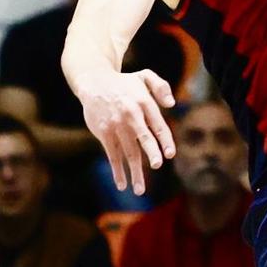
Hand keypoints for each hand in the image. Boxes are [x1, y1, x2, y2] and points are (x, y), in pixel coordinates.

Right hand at [79, 67, 175, 194]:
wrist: (94, 82)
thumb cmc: (124, 82)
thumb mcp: (144, 76)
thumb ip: (161, 87)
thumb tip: (171, 104)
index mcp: (144, 102)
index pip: (158, 125)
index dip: (165, 140)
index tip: (170, 155)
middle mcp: (131, 115)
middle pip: (143, 137)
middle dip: (151, 152)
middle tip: (157, 164)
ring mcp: (116, 125)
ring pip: (128, 151)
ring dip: (134, 172)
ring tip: (140, 190)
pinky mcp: (104, 133)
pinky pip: (112, 155)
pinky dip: (117, 170)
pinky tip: (122, 184)